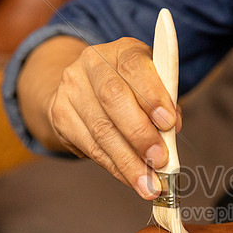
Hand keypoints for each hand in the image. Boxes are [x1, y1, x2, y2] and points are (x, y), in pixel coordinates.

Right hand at [25, 36, 181, 198]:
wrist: (84, 90)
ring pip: (101, 129)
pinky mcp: (60, 114)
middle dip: (139, 134)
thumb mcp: (151, 86)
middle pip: (113, 98)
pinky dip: (115, 167)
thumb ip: (165, 104)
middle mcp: (92, 63)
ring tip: (149, 183)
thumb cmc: (131, 89)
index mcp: (122, 49)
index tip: (169, 123)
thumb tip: (171, 132)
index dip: (152, 95)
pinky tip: (131, 179)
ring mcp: (71, 88)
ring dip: (128, 162)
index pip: (135, 66)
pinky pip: (91, 147)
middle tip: (160, 160)